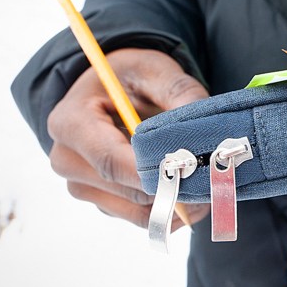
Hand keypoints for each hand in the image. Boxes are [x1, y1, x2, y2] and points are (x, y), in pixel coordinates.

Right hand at [47, 48, 209, 227]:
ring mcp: (81, 185)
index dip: (157, 173)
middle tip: (219, 180)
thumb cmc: (130, 76)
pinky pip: (140, 216)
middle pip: (127, 190)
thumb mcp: (155, 70)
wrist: (111, 89)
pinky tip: (191, 191)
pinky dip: (169, 209)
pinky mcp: (101, 201)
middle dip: (176, 188)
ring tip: (211, 186)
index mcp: (70, 123)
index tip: (199, 171)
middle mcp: (67, 160)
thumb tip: (203, 125)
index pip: (112, 162)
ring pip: (137, 211)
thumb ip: (180, 93)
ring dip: (177, 205)